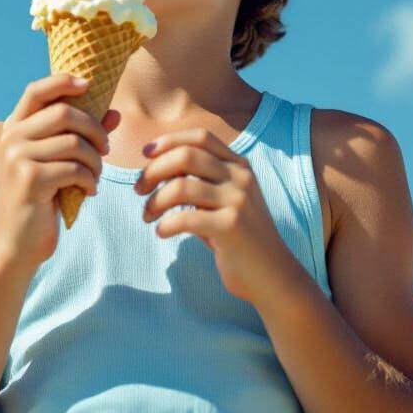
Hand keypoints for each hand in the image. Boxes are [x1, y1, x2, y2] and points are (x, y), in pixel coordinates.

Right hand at [0, 73, 119, 269]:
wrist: (15, 244)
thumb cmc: (40, 201)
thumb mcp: (59, 164)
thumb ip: (81, 137)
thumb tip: (115, 114)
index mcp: (14, 128)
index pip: (37, 90)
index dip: (63, 81)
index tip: (89, 85)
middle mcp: (11, 137)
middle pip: (65, 112)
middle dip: (94, 129)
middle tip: (105, 149)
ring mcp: (17, 157)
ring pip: (74, 142)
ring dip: (95, 161)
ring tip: (95, 176)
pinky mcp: (30, 178)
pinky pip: (75, 168)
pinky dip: (90, 180)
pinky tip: (89, 192)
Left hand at [133, 128, 298, 304]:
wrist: (272, 275)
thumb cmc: (239, 238)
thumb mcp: (226, 199)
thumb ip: (201, 180)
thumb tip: (158, 167)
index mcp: (239, 166)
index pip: (200, 137)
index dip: (170, 140)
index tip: (146, 153)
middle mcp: (241, 177)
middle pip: (186, 156)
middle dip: (154, 170)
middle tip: (139, 189)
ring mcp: (238, 201)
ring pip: (181, 186)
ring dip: (155, 201)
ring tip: (147, 216)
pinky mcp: (232, 227)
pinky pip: (186, 218)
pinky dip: (165, 224)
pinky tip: (161, 232)